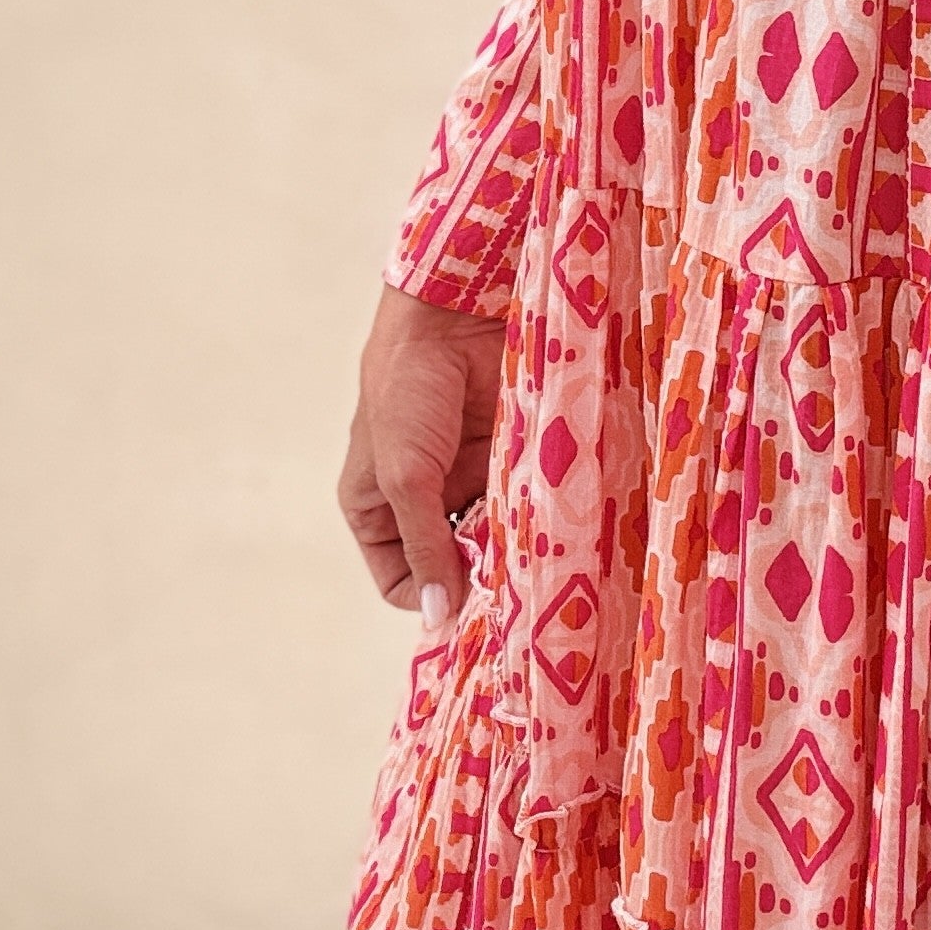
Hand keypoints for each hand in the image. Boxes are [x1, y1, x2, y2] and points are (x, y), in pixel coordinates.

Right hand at [337, 282, 507, 629]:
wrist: (453, 312)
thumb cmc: (408, 391)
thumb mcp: (404, 476)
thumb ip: (423, 545)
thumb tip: (438, 617)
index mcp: (377, 509)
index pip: (402, 580)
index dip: (432, 597)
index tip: (470, 606)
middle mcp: (424, 500)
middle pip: (455, 563)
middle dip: (481, 576)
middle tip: (516, 589)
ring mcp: (469, 477)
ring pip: (494, 536)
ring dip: (513, 546)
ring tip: (539, 557)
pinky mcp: (509, 455)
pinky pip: (524, 501)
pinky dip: (536, 514)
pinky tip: (553, 524)